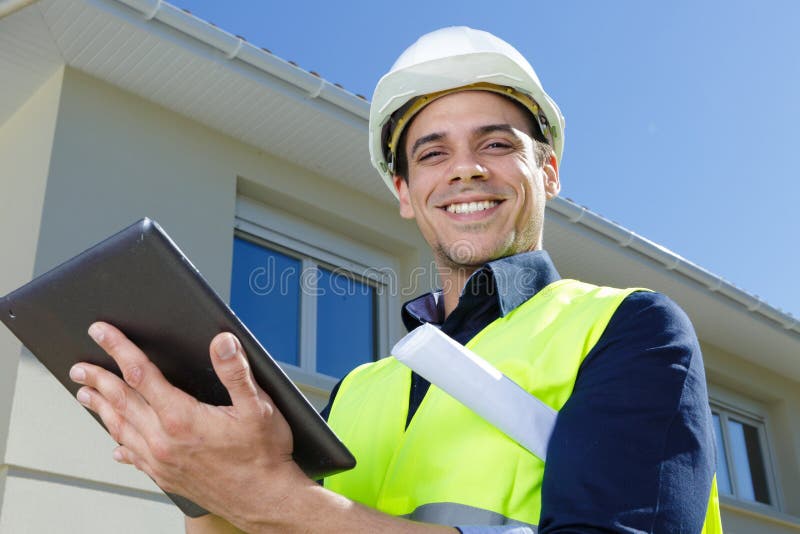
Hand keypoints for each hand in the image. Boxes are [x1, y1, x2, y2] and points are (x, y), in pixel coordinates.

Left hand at [69, 322, 304, 527]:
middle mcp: (164, 440)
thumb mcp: (259, 406)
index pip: (141, 375)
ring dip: (101, 408)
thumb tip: (222, 342)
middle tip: (79, 368)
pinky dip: (120, 443)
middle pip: (122, 402)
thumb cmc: (263, 456)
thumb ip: (236, 372)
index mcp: (182, 418)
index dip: (119, 349)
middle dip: (98, 380)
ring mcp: (162, 462)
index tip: (102, 333)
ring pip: (121, 428)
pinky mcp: (166, 477)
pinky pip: (134, 456)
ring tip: (86, 396)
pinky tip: (115, 444)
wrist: (264, 500)